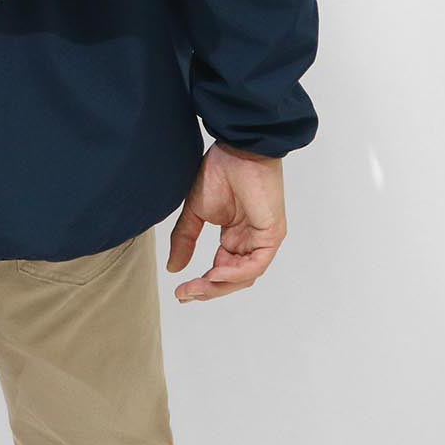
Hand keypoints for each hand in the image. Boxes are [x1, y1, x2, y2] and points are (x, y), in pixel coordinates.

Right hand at [166, 142, 286, 301]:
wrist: (237, 150)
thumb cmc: (219, 172)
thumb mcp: (195, 211)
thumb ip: (185, 239)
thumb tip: (173, 268)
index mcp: (234, 237)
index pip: (219, 269)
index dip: (201, 284)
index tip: (180, 292)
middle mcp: (248, 242)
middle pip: (231, 278)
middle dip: (207, 290)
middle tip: (184, 294)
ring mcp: (261, 240)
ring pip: (243, 277)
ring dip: (218, 286)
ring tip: (196, 287)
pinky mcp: (271, 236)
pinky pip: (254, 265)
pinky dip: (234, 273)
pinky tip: (214, 274)